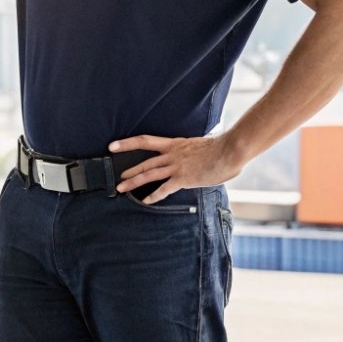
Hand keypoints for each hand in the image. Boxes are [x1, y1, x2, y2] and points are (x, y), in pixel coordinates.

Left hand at [110, 134, 244, 204]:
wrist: (229, 150)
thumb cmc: (220, 148)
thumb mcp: (199, 145)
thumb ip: (191, 152)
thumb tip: (192, 157)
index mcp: (174, 144)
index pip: (145, 140)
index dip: (127, 143)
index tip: (113, 145)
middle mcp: (172, 154)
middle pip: (144, 161)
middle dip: (128, 169)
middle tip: (117, 176)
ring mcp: (176, 166)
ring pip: (149, 174)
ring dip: (134, 182)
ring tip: (121, 188)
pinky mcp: (183, 178)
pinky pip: (165, 188)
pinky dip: (154, 195)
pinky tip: (146, 201)